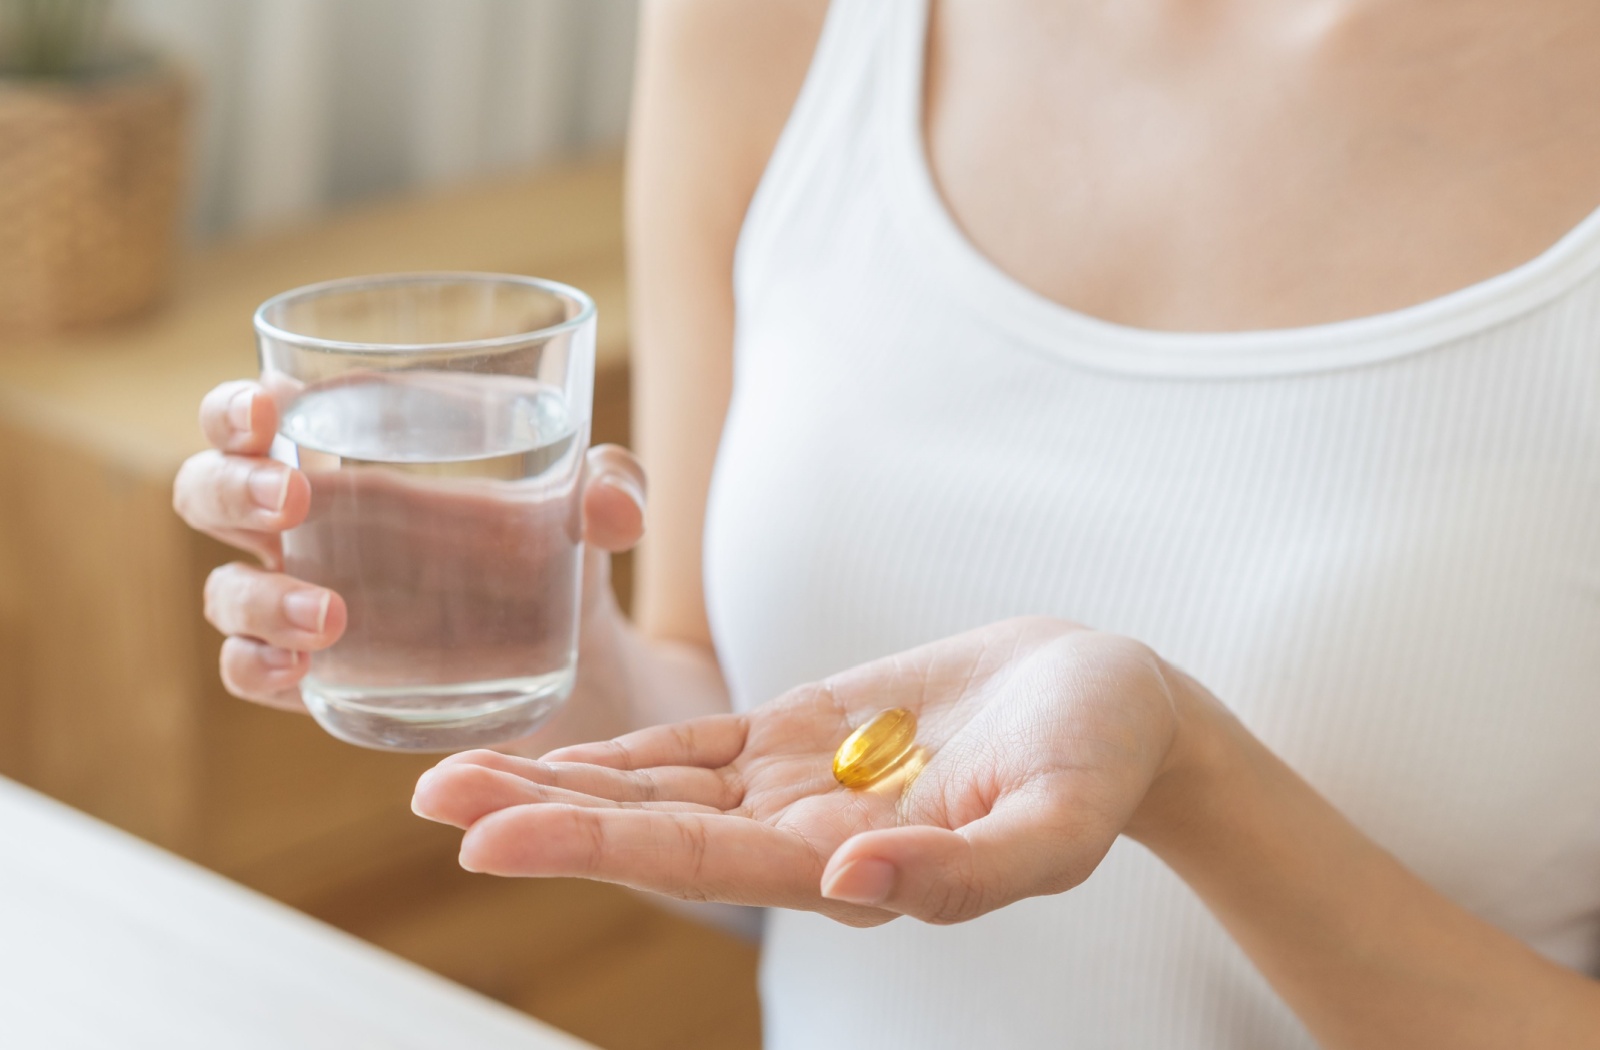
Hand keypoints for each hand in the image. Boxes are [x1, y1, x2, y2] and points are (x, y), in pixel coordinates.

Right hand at [172, 379, 647, 715]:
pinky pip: (249, 669)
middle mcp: (307, 522)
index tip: (273, 407)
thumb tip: (616, 509)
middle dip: (231, 486)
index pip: (257, 411)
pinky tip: (300, 672)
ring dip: (259, 596)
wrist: (569, 650)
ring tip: (333, 616)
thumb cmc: (551, 543)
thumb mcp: (591, 505)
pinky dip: (258, 668)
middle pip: (209, 488)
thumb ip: (613, 484)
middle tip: (294, 499)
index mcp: (349, 450)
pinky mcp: (317, 673)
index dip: (238, 404)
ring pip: (225, 588)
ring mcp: (301, 597)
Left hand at [412, 617, 1196, 925]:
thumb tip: (852, 878)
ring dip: (560, 777)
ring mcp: (796, 780)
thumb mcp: (1057, 820)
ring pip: (657, 785)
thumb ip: (964, 867)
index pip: (697, 859)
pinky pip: (696, 739)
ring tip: (450, 768)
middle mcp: (802, 834)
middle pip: (649, 828)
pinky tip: (554, 748)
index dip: (593, 846)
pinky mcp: (804, 729)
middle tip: (426, 795)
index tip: (488, 834)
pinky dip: (623, 744)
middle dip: (541, 813)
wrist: (1114, 697)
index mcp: (850, 867)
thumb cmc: (1101, 759)